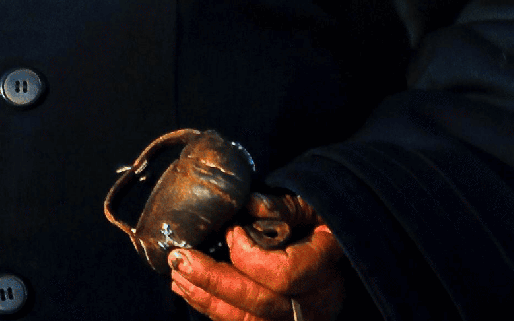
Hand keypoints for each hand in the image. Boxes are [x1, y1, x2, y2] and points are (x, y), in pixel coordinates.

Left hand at [170, 199, 352, 320]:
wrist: (336, 250)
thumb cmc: (320, 225)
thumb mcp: (312, 208)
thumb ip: (286, 206)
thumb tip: (250, 203)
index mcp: (323, 270)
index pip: (283, 276)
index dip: (249, 256)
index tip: (230, 231)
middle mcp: (314, 303)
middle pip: (258, 303)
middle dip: (212, 281)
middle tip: (178, 258)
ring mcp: (297, 318)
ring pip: (247, 320)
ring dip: (205, 298)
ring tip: (177, 274)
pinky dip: (212, 308)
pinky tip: (189, 289)